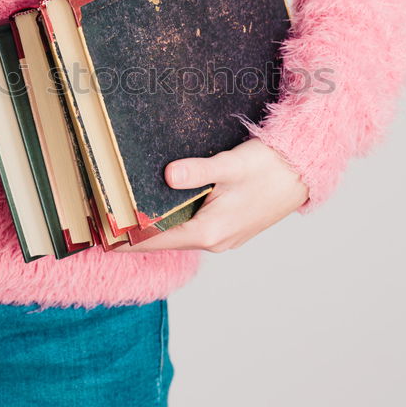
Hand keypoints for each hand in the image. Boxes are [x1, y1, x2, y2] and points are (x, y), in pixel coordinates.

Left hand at [114, 137, 308, 253]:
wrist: (305, 173)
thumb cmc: (271, 168)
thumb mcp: (231, 165)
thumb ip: (198, 172)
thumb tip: (168, 176)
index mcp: (210, 231)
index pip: (155, 241)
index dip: (125, 239)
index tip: (100, 236)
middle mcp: (214, 241)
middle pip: (163, 241)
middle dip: (134, 232)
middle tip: (103, 220)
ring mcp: (222, 238)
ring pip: (178, 235)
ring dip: (153, 227)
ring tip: (123, 214)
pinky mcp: (229, 228)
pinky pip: (192, 229)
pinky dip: (173, 222)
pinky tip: (160, 209)